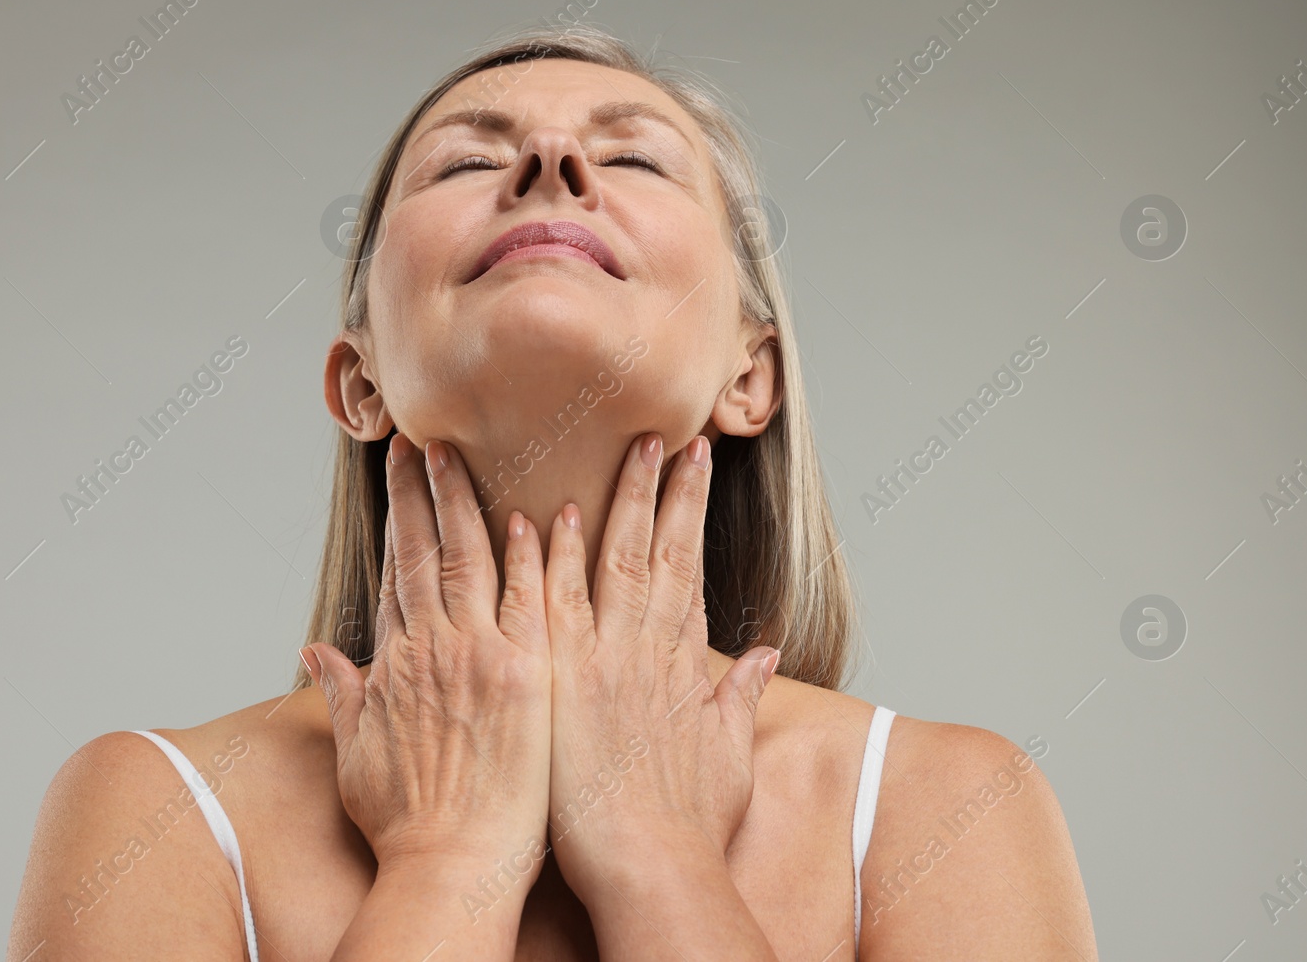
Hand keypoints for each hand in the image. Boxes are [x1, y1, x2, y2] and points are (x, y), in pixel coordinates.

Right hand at [304, 433, 552, 879]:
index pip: (396, 572)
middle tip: (419, 443)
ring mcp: (482, 655)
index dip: (395, 521)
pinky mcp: (528, 673)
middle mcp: (434, 648)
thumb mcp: (357, 753)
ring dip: (465, 502)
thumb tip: (315, 653)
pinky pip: (531, 598)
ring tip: (460, 455)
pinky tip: (528, 514)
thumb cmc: (408, 822)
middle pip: (424, 551)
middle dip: (420, 492)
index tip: (397, 479)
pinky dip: (528, 555)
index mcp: (396, 662)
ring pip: (472, 559)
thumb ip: (341, 693)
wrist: (453, 866)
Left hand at [542, 432, 779, 903]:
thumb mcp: (726, 756)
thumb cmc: (685, 825)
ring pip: (614, 562)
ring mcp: (606, 661)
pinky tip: (543, 514)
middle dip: (663, 489)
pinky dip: (551, 559)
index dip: (688, 514)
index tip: (692, 467)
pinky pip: (553, 605)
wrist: (651, 870)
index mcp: (682, 665)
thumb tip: (763, 655)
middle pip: (658, 551)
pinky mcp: (564, 680)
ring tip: (622, 449)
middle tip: (663, 435)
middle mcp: (648, 651)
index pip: (687, 570)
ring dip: (617, 502)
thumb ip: (740, 696)